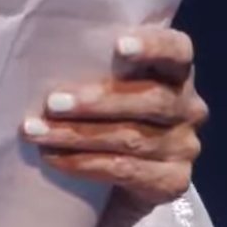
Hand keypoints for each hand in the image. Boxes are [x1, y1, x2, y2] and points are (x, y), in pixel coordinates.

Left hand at [20, 27, 207, 226]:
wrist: (116, 181)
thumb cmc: (102, 113)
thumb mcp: (104, 84)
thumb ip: (94, 68)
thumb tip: (43, 54)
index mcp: (175, 71)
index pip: (177, 50)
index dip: (153, 46)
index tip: (119, 45)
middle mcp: (189, 107)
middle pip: (151, 100)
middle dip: (97, 101)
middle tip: (52, 103)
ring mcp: (185, 146)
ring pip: (132, 138)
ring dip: (77, 135)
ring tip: (37, 132)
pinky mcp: (173, 181)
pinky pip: (125, 170)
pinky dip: (84, 164)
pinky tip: (54, 158)